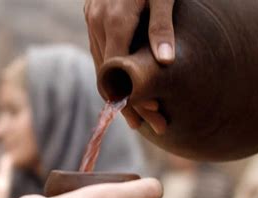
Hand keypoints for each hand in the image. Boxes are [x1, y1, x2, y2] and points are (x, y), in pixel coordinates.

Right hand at [84, 0, 173, 134]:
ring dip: (119, 90)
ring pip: (100, 65)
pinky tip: (125, 83)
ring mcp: (91, 17)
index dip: (133, 101)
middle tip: (150, 124)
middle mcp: (97, 22)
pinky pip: (99, 50)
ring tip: (139, 112)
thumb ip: (162, 25)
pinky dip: (111, 71)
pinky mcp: (93, 13)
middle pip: (107, 76)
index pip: (118, 75)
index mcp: (114, 20)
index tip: (151, 119)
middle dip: (128, 103)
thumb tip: (166, 61)